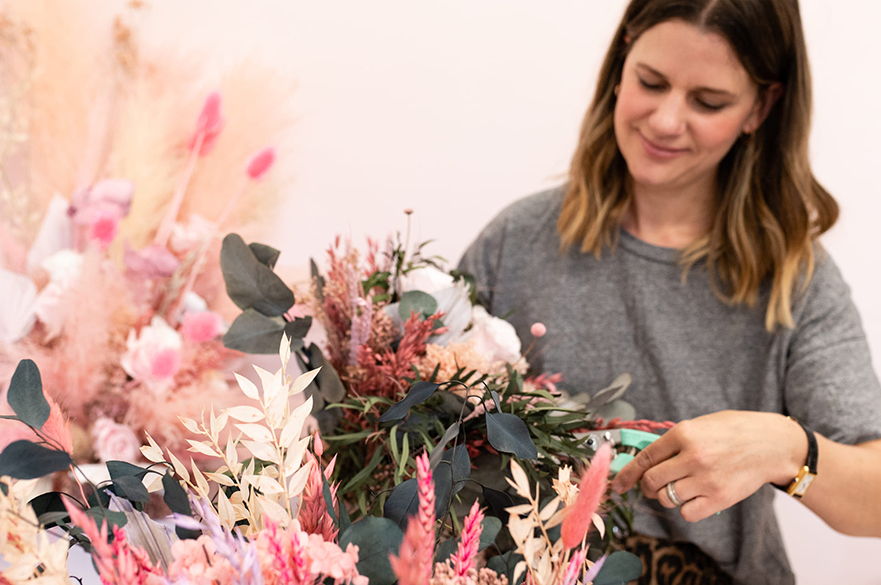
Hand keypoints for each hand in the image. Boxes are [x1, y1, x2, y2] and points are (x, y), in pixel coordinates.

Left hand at [610, 410, 806, 521]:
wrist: (773, 444)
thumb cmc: (735, 431)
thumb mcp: (700, 425)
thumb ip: (674, 441)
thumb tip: (646, 459)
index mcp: (684, 433)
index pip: (645, 457)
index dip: (626, 473)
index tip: (618, 484)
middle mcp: (692, 456)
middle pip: (651, 480)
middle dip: (645, 485)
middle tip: (651, 484)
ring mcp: (706, 479)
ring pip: (666, 498)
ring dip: (666, 495)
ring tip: (678, 486)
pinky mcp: (719, 498)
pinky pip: (686, 513)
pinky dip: (685, 509)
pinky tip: (694, 497)